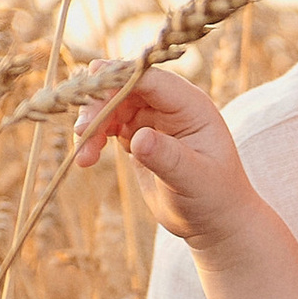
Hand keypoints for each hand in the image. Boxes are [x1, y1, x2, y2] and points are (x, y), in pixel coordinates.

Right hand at [75, 71, 258, 251]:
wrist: (214, 220)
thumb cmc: (214, 198)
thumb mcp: (194, 180)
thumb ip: (168, 158)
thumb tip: (139, 139)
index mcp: (190, 104)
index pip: (149, 78)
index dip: (117, 79)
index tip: (89, 90)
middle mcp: (170, 104)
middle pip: (123, 86)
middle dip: (98, 104)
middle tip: (83, 134)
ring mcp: (153, 117)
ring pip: (110, 104)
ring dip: (92, 124)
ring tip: (84, 157)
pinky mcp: (138, 134)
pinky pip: (108, 124)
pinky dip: (93, 138)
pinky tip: (87, 159)